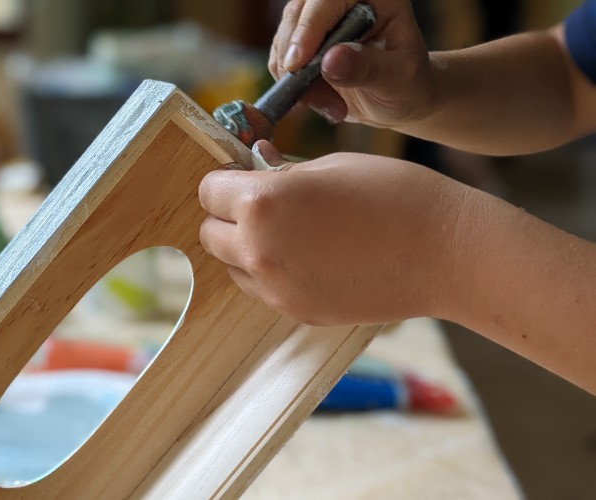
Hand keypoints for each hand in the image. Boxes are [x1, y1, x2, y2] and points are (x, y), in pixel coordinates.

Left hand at [198, 141, 471, 325]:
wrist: (448, 254)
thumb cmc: (395, 194)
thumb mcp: (330, 165)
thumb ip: (281, 170)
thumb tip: (256, 163)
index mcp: (261, 203)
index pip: (208, 190)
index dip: (225, 179)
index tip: (243, 174)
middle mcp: (258, 250)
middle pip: (210, 233)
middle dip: (227, 214)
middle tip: (264, 201)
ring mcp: (275, 289)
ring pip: (232, 264)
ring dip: (245, 246)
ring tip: (289, 230)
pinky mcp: (297, 312)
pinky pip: (262, 289)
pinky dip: (270, 272)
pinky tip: (309, 255)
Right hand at [269, 0, 435, 127]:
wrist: (399, 100)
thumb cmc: (408, 85)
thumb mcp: (397, 80)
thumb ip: (367, 69)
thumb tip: (331, 61)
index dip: (309, 26)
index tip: (297, 63)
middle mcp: (342, 2)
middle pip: (297, 14)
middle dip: (296, 58)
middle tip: (307, 96)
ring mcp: (320, 21)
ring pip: (284, 39)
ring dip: (296, 79)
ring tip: (331, 106)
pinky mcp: (303, 44)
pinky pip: (281, 60)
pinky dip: (293, 87)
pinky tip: (321, 103)